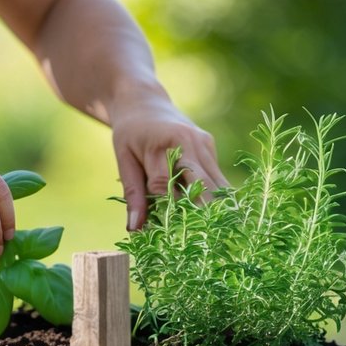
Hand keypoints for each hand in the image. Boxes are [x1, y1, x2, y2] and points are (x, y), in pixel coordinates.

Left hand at [109, 92, 227, 232]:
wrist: (145, 102)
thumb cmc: (130, 133)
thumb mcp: (124, 159)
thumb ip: (133, 193)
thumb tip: (135, 229)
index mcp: (162, 143)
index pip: (165, 185)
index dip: (167, 213)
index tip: (169, 239)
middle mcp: (189, 142)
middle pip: (201, 186)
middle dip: (204, 216)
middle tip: (208, 244)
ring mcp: (204, 144)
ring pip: (216, 184)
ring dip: (217, 211)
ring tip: (222, 238)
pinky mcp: (211, 147)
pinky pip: (216, 178)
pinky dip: (217, 199)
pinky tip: (221, 220)